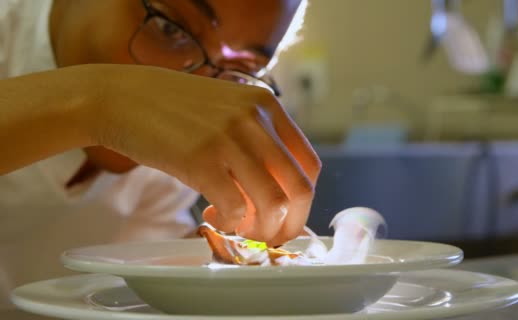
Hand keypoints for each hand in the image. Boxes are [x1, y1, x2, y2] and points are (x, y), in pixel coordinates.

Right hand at [85, 64, 320, 245]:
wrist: (120, 97)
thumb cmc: (173, 110)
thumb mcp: (226, 110)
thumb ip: (256, 141)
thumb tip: (276, 193)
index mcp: (266, 104)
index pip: (310, 164)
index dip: (302, 200)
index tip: (285, 215)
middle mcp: (254, 119)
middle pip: (300, 189)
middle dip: (290, 224)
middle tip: (269, 236)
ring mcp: (228, 138)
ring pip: (273, 204)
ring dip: (260, 229)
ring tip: (237, 226)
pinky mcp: (200, 160)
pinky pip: (236, 209)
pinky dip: (230, 224)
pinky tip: (211, 215)